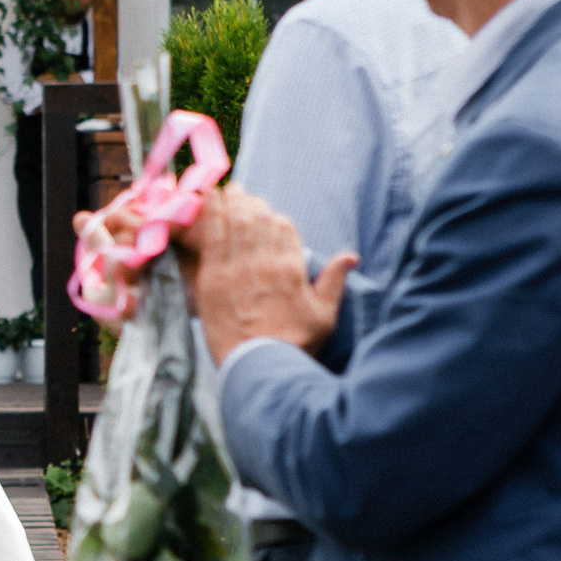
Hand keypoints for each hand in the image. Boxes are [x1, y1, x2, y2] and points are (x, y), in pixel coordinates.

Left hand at [172, 189, 355, 365]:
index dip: (274, 217)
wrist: (260, 368)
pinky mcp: (212, 278)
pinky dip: (211, 215)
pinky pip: (212, 237)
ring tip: (228, 191)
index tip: (266, 215)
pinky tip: (209, 200)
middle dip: (251, 203)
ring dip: (232, 202)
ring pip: (236, 222)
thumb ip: (334, 282)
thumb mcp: (325, 316)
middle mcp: (265, 263)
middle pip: (259, 219)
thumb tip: (351, 257)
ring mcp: (237, 269)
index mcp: (292, 269)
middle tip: (242, 195)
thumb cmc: (294, 346)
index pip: (284, 227)